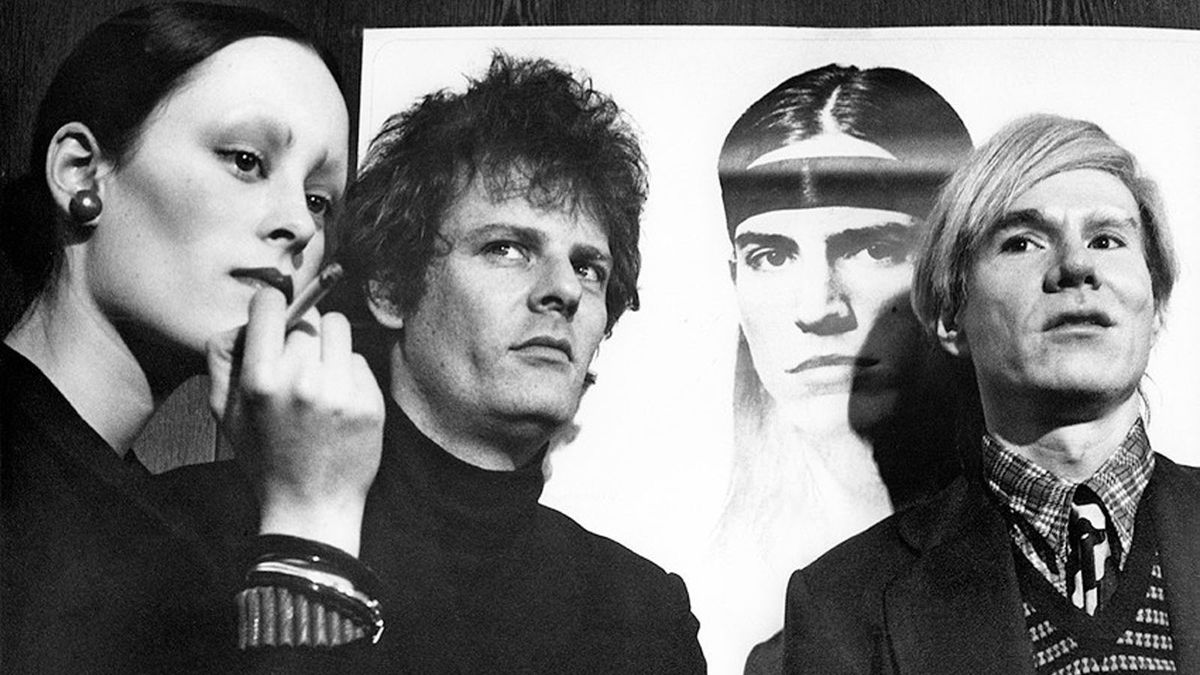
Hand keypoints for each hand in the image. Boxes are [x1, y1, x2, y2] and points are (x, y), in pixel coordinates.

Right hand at [207, 288, 383, 555]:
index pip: (270, 305)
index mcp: (260, 380)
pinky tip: (337, 405)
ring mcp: (341, 392)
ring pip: (338, 330)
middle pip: (307, 320)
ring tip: (318, 381)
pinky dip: (348, 374)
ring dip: (328, 347)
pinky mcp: (370, 402)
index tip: (274, 315)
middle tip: (295, 372)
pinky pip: (358, 360)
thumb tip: (248, 317)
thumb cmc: (264, 455)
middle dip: (300, 337)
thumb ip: (224, 357)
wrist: (311, 505)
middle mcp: (302, 381)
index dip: (271, 306)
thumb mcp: (224, 411)